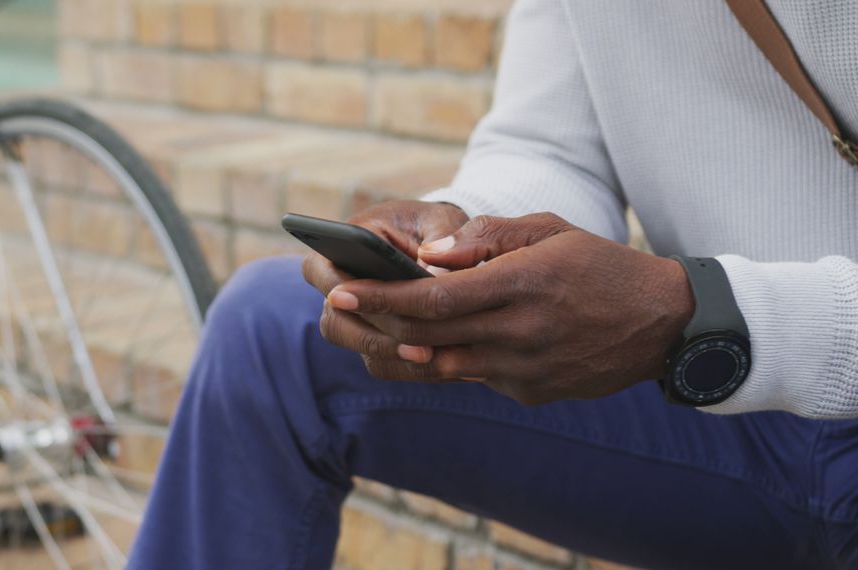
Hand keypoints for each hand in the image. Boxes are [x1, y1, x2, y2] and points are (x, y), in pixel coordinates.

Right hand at [302, 200, 467, 371]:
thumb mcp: (441, 221)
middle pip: (334, 319)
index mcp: (341, 245)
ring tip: (428, 355)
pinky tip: (438, 362)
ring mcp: (352, 316)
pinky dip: (404, 364)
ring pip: (354, 344)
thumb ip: (440, 243)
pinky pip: (379, 361)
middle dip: (371, 334)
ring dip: (388, 352)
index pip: (322, 269)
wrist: (443, 246)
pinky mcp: (373, 339)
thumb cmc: (434, 226)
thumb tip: (434, 276)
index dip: (346, 291)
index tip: (383, 300)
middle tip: (413, 342)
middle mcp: (338, 285)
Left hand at [324, 213, 694, 404]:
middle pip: (426, 336)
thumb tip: (427, 256)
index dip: (380, 296)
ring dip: (405, 346)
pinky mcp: (533, 393)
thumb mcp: (549, 230)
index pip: (432, 297)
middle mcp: (521, 332)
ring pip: (443, 364)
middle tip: (340, 304)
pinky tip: (438, 340)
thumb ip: (486, 239)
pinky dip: (451, 358)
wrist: (664, 323)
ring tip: (377, 322)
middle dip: (376, 320)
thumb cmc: (600, 265)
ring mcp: (527, 370)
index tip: (342, 287)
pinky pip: (476, 377)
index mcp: (522, 284)